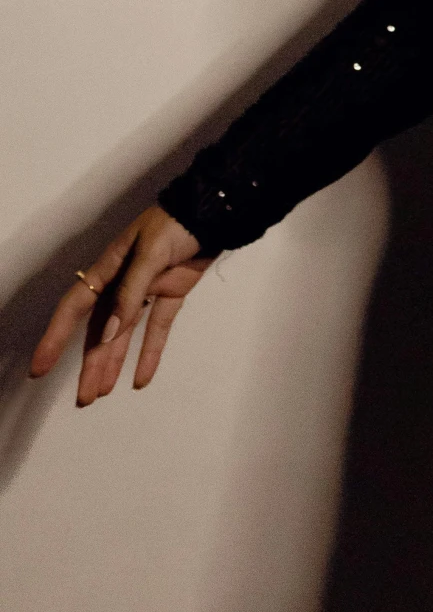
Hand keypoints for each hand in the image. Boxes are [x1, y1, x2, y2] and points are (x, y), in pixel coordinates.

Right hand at [29, 207, 213, 405]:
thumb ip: (130, 294)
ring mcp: (147, 291)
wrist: (213, 212)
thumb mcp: (149, 255)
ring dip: (113, 363)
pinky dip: (150, 353)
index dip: (55, 338)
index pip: (74, 308)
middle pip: (99, 331)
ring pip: (124, 335)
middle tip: (84, 399)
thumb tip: (109, 335)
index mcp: (108, 270)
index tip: (40, 367)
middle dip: (90, 364)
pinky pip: (157, 329)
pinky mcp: (172, 295)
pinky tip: (141, 380)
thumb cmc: (174, 225)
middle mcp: (122, 285)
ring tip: (101, 394)